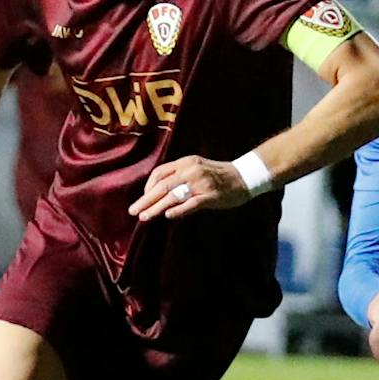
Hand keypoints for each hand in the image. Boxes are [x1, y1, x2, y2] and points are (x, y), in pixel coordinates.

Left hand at [129, 156, 248, 222]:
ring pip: (173, 196)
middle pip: (162, 186)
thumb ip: (179, 177)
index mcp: (186, 162)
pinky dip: (178, 210)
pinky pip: (191, 203)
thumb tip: (159, 193)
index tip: (143, 199)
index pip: (160, 173)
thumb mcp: (196, 168)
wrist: (245, 176)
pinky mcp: (211, 196)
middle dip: (146, 200)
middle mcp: (191, 170)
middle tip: (133, 211)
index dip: (148, 187)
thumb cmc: (218, 175)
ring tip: (144, 217)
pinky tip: (168, 216)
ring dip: (156, 207)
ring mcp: (201, 183)